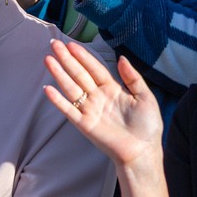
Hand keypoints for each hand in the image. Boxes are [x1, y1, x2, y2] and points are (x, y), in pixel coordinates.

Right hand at [43, 40, 163, 169]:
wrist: (143, 152)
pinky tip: (48, 88)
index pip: (94, 68)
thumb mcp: (145, 97)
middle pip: (79, 74)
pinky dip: (58, 100)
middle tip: (54, 44)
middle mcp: (98, 97)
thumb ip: (132, 78)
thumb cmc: (147, 126)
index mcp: (112, 89)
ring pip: (71, 88)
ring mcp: (90, 110)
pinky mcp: (84, 124)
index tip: (71, 44)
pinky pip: (68, 110)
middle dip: (67, 59)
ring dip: (59, 74)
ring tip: (48, 60)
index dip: (83, 56)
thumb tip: (121, 58)